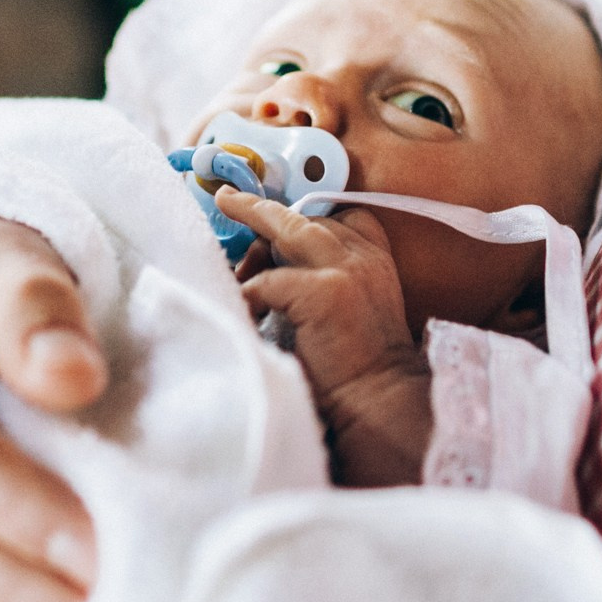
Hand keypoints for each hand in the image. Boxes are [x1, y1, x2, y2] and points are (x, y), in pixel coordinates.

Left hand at [215, 189, 432, 485]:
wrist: (379, 402)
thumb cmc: (355, 367)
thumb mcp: (345, 309)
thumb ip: (317, 279)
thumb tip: (262, 263)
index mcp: (374, 260)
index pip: (339, 216)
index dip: (301, 213)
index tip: (271, 216)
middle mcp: (364, 256)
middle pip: (307, 217)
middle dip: (263, 207)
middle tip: (227, 199)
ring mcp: (347, 270)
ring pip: (289, 227)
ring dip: (251, 219)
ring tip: (223, 213)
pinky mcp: (326, 292)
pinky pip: (269, 280)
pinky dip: (249, 292)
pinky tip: (243, 308)